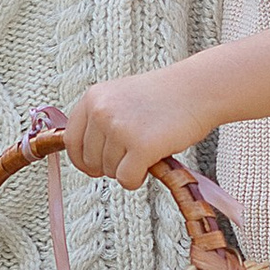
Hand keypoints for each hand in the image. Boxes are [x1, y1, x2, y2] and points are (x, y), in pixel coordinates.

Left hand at [61, 72, 202, 190]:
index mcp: (93, 98)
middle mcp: (101, 111)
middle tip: (133, 153)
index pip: (71, 140)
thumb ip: (99, 120)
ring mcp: (120, 129)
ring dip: (128, 169)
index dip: (82, 159)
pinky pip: (127, 180)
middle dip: (110, 165)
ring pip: (110, 172)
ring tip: (148, 148)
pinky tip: (152, 163)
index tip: (94, 166)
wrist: (198, 89)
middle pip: (90, 161)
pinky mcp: (141, 146)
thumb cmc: (164, 96)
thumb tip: (83, 157)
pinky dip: (138, 179)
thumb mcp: (120, 97)